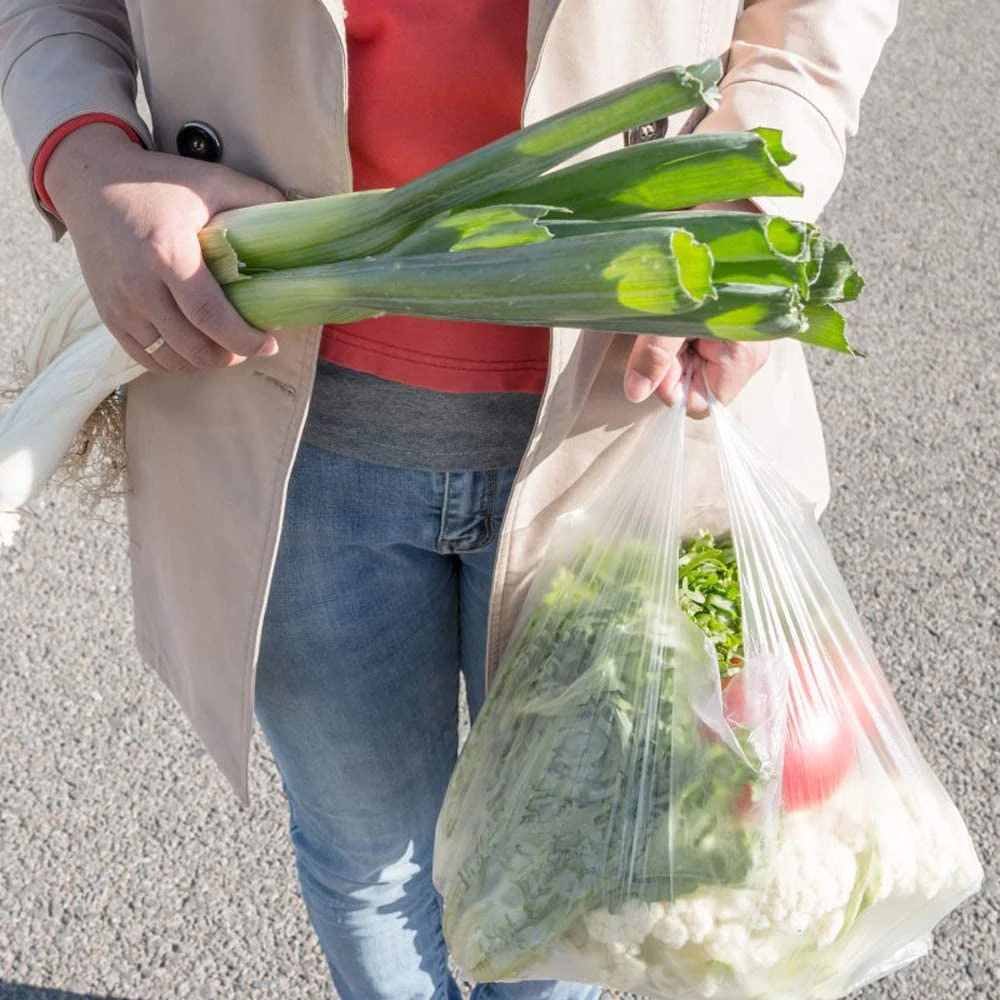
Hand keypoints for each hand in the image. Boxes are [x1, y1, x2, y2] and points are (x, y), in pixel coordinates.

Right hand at [44, 123, 284, 372]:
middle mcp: (139, 286)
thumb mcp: (212, 180)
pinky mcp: (108, 315)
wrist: (91, 181)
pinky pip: (145, 359)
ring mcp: (120, 304)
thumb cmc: (159, 181)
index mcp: (168, 254)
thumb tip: (301, 216)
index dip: (244, 340)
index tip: (269, 344)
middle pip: (194, 347)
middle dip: (230, 356)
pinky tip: (194, 351)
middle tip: (250, 346)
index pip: (211, 317)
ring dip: (204, 362)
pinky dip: (174, 364)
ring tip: (225, 348)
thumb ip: (257, 199)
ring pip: (171, 359)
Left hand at [622, 200, 769, 418]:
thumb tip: (635, 394)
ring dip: (672, 345)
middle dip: (670, 365)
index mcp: (747, 352)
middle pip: (696, 386)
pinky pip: (695, 344)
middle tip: (659, 326)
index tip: (656, 359)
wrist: (729, 193)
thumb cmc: (706, 242)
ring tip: (672, 309)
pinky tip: (680, 307)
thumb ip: (657, 350)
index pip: (703, 403)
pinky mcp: (728, 323)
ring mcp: (740, 338)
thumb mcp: (675, 301)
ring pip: (692, 365)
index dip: (673, 388)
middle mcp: (750, 351)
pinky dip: (679, 331)